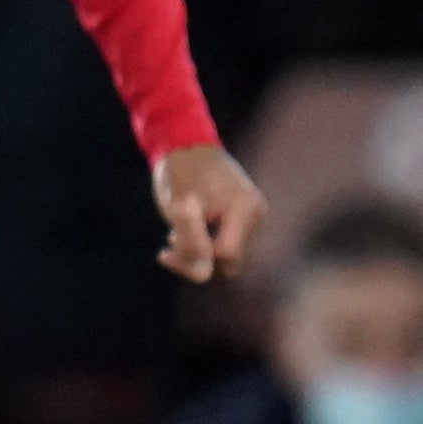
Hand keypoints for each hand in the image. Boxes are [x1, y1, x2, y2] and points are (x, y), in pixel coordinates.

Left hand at [153, 143, 262, 284]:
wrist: (187, 147)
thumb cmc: (181, 173)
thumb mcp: (179, 208)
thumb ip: (191, 242)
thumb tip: (202, 276)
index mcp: (245, 210)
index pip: (225, 255)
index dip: (195, 257)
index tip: (168, 248)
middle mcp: (256, 217)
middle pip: (230, 263)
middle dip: (198, 261)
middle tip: (169, 247)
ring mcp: (253, 219)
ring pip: (228, 259)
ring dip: (200, 254)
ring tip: (175, 235)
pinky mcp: (243, 221)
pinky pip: (227, 247)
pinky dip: (204, 246)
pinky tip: (182, 233)